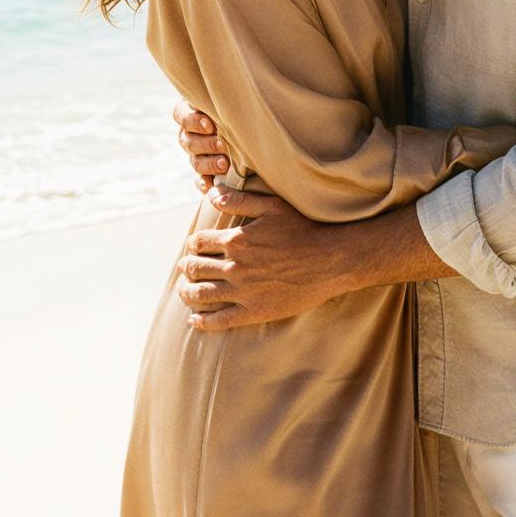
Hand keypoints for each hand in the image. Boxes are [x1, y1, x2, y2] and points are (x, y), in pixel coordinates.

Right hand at [173, 97, 230, 192]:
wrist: (248, 126)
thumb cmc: (237, 102)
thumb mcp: (227, 97)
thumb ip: (222, 96)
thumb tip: (225, 90)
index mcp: (188, 113)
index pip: (181, 116)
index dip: (194, 121)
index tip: (210, 125)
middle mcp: (188, 135)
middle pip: (189, 141)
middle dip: (206, 144)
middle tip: (223, 145)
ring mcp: (195, 155)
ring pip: (195, 162)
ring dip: (208, 163)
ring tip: (224, 164)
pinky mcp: (204, 173)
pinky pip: (199, 181)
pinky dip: (204, 184)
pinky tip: (211, 186)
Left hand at [175, 189, 342, 330]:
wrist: (330, 262)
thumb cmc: (303, 230)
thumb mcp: (272, 206)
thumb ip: (239, 200)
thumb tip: (211, 195)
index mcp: (236, 240)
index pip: (199, 242)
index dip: (193, 244)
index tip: (194, 246)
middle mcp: (235, 267)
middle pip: (195, 268)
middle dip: (186, 267)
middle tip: (185, 268)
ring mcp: (243, 292)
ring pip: (201, 294)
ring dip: (187, 292)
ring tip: (185, 291)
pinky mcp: (254, 312)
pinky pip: (220, 321)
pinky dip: (202, 321)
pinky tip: (195, 320)